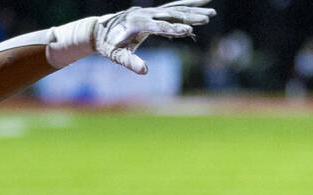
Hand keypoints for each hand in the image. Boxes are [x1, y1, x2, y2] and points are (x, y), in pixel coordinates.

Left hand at [94, 1, 215, 74]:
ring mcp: (151, 11)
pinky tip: (204, 1)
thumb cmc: (108, 46)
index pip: (159, 26)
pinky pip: (174, 7)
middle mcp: (146, 14)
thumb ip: (130, 62)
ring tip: (212, 13)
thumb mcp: (116, 56)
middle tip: (207, 18)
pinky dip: (189, 4)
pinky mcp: (154, 12)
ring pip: (176, 9)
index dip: (174, 29)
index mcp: (137, 23)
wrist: (100, 30)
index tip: (188, 31)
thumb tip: (145, 71)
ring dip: (194, 10)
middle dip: (190, 16)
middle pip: (172, 14)